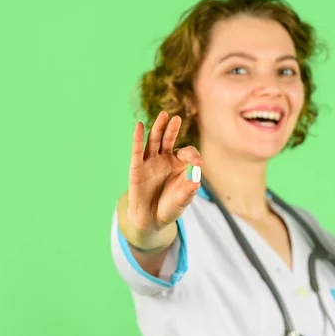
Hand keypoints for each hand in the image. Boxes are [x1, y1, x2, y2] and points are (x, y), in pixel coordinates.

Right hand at [128, 111, 202, 232]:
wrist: (151, 220)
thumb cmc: (169, 208)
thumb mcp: (181, 201)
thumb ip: (188, 193)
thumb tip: (196, 183)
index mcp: (178, 164)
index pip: (186, 153)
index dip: (193, 156)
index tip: (198, 164)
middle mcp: (164, 159)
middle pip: (168, 140)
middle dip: (172, 129)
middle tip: (177, 118)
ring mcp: (150, 162)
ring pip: (154, 141)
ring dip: (158, 128)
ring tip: (163, 115)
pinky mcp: (136, 168)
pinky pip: (137, 151)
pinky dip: (137, 138)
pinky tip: (139, 126)